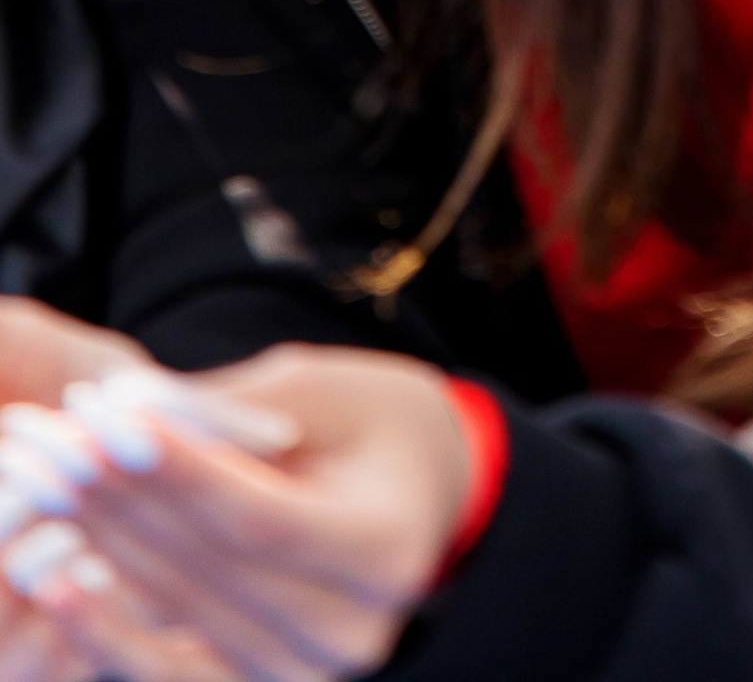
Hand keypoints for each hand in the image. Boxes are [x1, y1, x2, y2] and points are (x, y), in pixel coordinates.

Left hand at [0, 347, 473, 681]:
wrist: (414, 495)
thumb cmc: (370, 426)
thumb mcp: (325, 388)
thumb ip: (232, 407)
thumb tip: (122, 413)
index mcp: (385, 550)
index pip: (263, 520)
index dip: (180, 474)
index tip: (107, 420)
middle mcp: (348, 633)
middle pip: (210, 571)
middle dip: (124, 501)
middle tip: (58, 442)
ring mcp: (301, 676)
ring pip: (178, 617)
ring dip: (103, 549)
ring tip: (51, 487)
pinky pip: (166, 667)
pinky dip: (107, 625)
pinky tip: (59, 581)